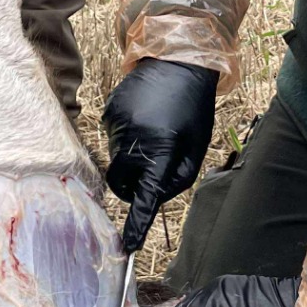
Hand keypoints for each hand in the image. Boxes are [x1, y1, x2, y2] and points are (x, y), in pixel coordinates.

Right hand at [103, 59, 217, 252]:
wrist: (177, 60)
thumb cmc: (194, 107)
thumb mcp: (197, 146)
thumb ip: (178, 178)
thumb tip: (153, 195)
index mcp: (160, 149)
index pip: (145, 196)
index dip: (137, 223)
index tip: (128, 246)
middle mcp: (133, 138)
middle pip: (121, 183)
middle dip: (133, 187)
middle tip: (152, 174)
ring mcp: (116, 124)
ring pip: (116, 161)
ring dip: (132, 160)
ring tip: (155, 133)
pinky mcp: (108, 113)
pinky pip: (113, 139)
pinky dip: (127, 140)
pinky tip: (145, 119)